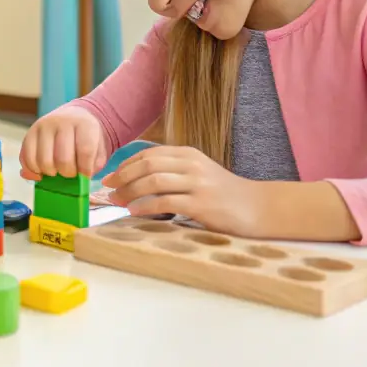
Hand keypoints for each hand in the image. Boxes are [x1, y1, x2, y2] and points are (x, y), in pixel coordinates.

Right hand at [19, 106, 107, 180]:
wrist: (72, 117)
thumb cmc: (86, 138)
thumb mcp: (98, 148)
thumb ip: (93, 165)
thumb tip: (80, 181)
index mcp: (84, 124)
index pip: (85, 151)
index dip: (85, 169)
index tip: (85, 176)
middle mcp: (61, 122)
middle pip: (63, 159)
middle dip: (67, 173)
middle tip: (70, 173)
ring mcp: (43, 126)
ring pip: (43, 161)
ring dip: (50, 173)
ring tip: (56, 171)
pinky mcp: (29, 132)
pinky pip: (27, 159)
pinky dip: (33, 170)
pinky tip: (42, 171)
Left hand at [99, 145, 266, 236]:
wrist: (258, 208)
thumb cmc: (224, 194)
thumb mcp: (198, 174)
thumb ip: (173, 173)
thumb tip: (137, 182)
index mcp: (188, 154)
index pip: (149, 154)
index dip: (125, 165)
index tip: (109, 177)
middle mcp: (192, 164)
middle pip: (147, 165)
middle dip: (122, 177)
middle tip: (108, 190)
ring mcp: (198, 183)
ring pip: (153, 181)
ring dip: (130, 192)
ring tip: (117, 202)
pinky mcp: (202, 204)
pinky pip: (166, 202)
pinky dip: (145, 206)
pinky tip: (134, 212)